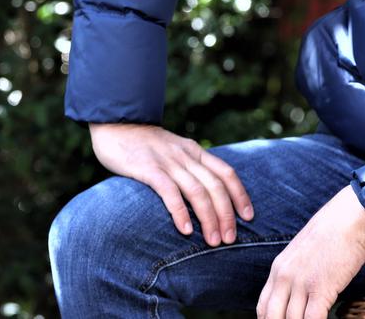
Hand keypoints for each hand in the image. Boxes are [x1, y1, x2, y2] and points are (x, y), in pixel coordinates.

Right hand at [88, 123, 253, 245]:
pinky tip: (185, 230)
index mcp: (194, 150)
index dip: (240, 194)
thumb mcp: (173, 149)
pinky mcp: (148, 169)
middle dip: (226, 214)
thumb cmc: (143, 144)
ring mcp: (167, 162)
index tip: (248, 216)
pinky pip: (170, 192)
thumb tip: (204, 194)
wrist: (115, 123)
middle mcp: (185, 155)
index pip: (226, 172)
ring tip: (213, 241)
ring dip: (209, 218)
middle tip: (230, 239)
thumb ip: (187, 166)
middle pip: (215, 186)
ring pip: (197, 191)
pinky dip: (180, 212)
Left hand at [255, 185, 364, 318]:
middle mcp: (284, 276)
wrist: (348, 217)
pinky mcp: (321, 288)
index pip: (263, 307)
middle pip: (271, 317)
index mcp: (278, 268)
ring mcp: (301, 283)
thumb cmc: (331, 233)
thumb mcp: (302, 253)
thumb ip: (296, 273)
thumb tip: (300, 295)